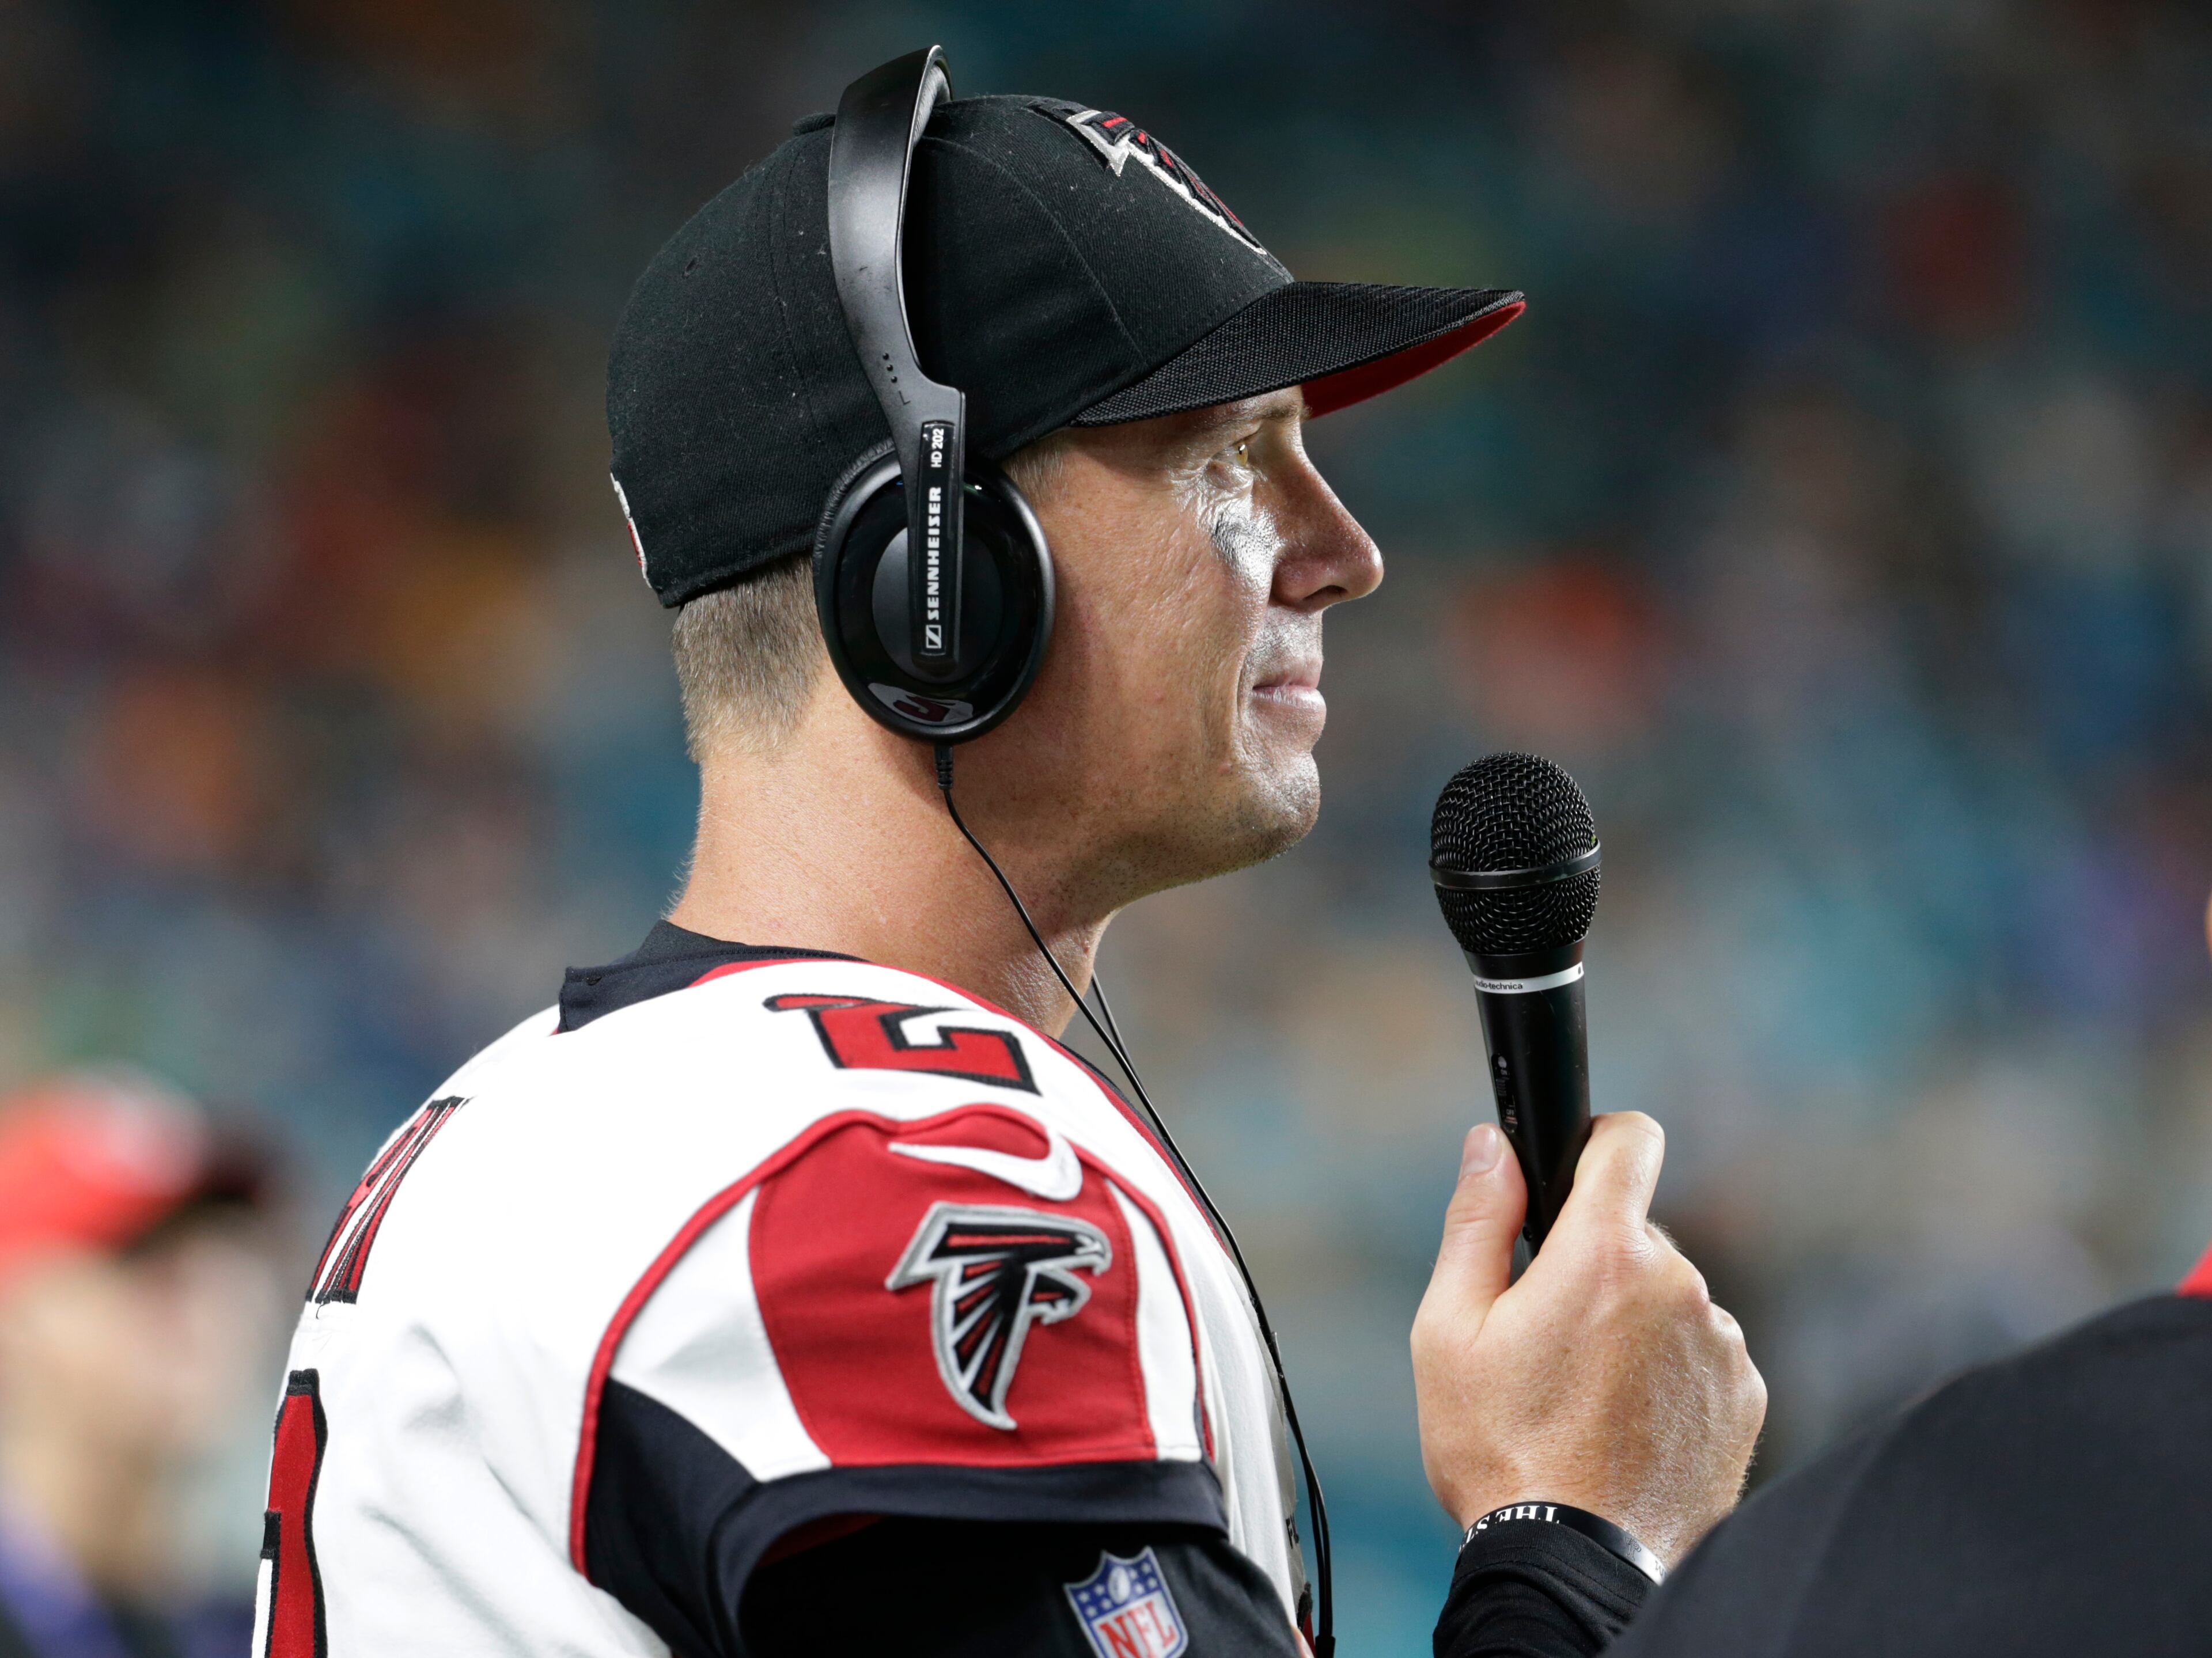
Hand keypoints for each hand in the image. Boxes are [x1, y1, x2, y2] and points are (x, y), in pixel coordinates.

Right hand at [1410, 1114, 1764, 1567]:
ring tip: (1584, 1396)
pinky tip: (1624, 1423)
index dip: (1597, 1139)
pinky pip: (1699, 1351)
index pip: (1628, 1140)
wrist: (1576, 1566)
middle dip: (1593, 1263)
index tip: (1574, 1167)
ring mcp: (1721, 1343)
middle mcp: (1679, 1285)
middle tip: (1545, 1336)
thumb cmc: (1500, 1453)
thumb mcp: (1449, 1330)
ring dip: (1632, 1322)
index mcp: (1604, 1255)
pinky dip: (1666, 1371)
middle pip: (1634, 1233)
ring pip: (1667, 1296)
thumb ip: (1476, 1221)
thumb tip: (1490, 1145)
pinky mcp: (1745, 1396)